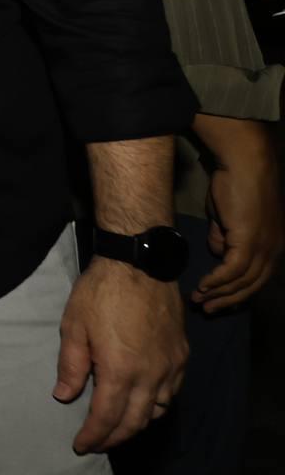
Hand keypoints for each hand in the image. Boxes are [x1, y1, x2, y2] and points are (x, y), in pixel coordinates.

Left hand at [53, 258, 187, 452]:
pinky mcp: (182, 356)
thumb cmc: (101, 293)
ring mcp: (171, 366)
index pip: (107, 417)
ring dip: (137, 425)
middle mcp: (151, 375)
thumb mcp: (74, 326)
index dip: (93, 436)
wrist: (140, 264)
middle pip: (135, 422)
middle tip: (97, 444)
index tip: (80, 446)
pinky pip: (172, 392)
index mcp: (120, 371)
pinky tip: (144, 404)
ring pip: (158, 410)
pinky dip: (157, 406)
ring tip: (118, 428)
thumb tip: (64, 396)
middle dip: (115, 438)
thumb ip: (71, 366)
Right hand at [194, 119, 282, 312]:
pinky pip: (232, 270)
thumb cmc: (235, 184)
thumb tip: (217, 252)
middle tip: (207, 309)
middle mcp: (274, 250)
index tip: (217, 299)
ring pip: (242, 281)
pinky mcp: (250, 243)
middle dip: (228, 299)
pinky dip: (217, 281)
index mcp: (272, 244)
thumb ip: (223, 236)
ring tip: (200, 300)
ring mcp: (264, 247)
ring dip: (219, 293)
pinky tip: (203, 286)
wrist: (244, 165)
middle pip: (252, 285)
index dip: (237, 291)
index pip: (257, 277)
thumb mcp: (227, 216)